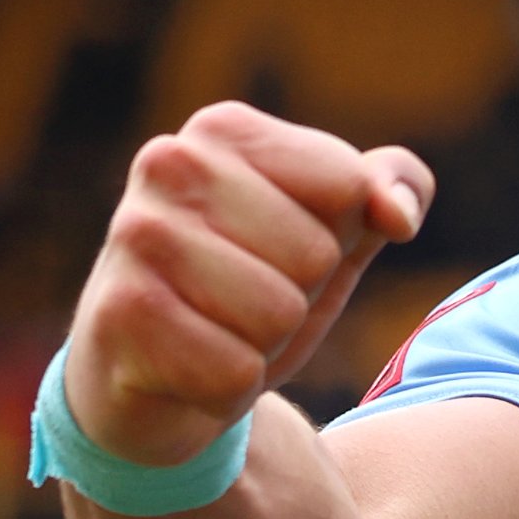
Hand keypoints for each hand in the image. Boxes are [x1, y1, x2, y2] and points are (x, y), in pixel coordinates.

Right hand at [67, 101, 433, 466]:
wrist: (147, 383)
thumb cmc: (249, 291)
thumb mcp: (334, 234)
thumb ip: (390, 190)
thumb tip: (397, 215)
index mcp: (224, 129)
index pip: (348, 188)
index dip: (334, 241)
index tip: (279, 253)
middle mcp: (169, 163)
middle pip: (315, 255)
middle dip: (296, 299)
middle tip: (241, 304)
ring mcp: (136, 234)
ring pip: (278, 315)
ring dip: (261, 346)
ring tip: (214, 332)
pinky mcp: (120, 312)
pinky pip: (236, 372)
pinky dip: (225, 389)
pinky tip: (184, 371)